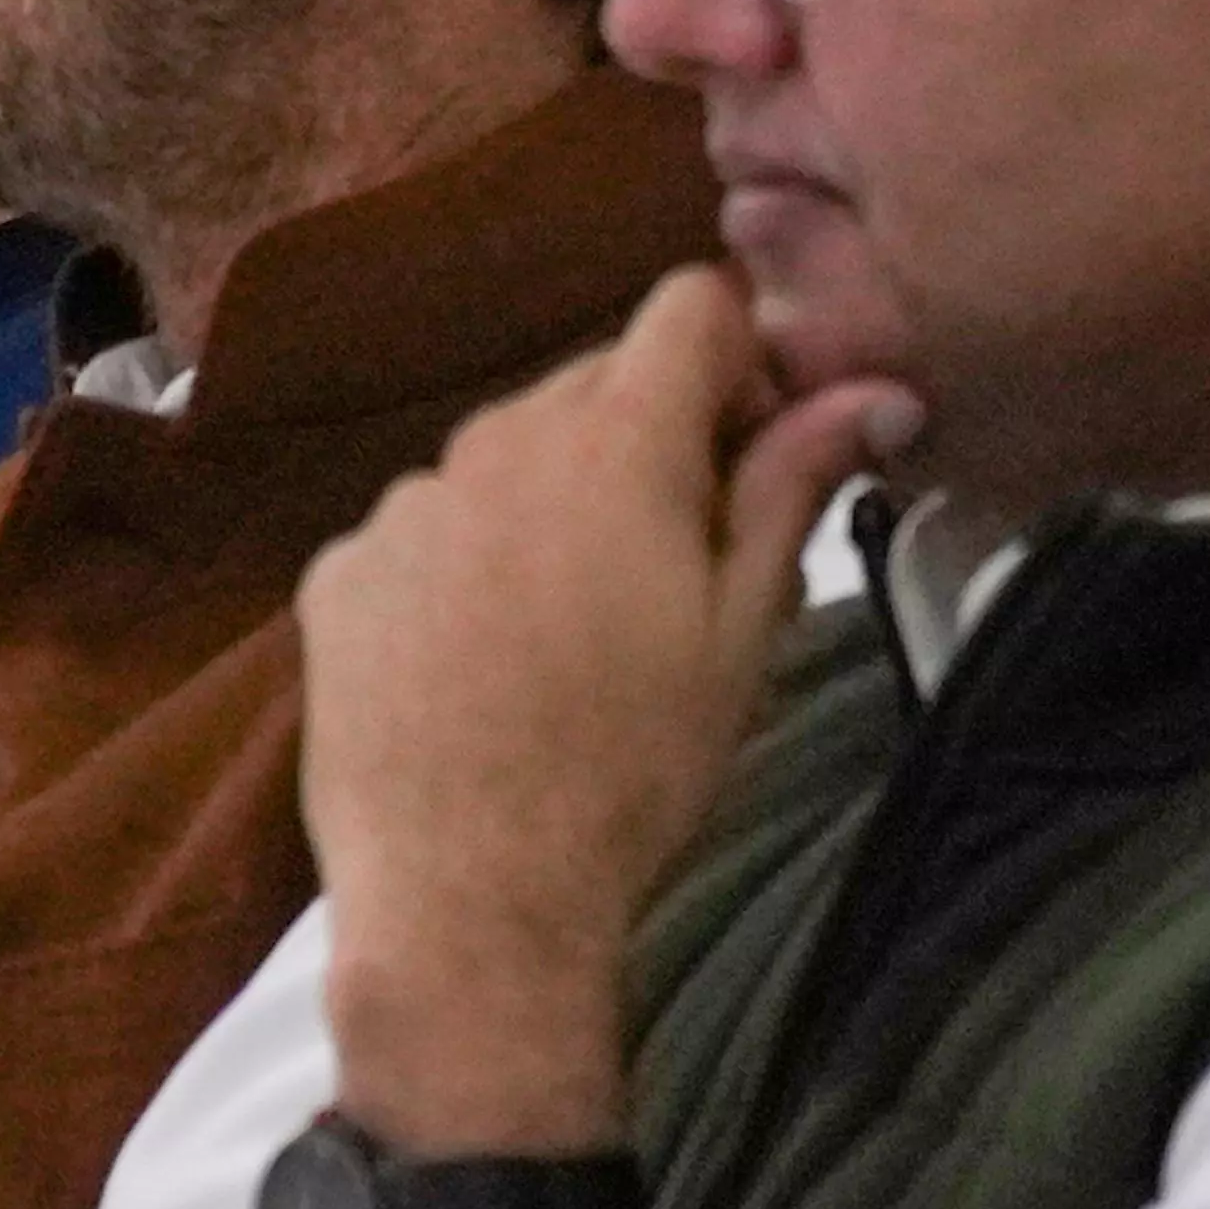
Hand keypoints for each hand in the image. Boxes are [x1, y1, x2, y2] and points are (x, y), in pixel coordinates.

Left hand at [294, 268, 917, 1146]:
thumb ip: (794, 486)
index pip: (691, 305)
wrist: (475, 902)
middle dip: (649, 443)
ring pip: (505, 457)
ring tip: (573, 639)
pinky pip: (422, 529)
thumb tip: (869, 392)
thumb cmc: (635, 773)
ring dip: (551, 507)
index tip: (749, 454)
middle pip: (596, 382)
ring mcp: (405, 505)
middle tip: (677, 569)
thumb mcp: (745, 632)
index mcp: (616, 444)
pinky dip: (462, 569)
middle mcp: (496, 442)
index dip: (739, 364)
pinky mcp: (340, 572)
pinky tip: (485, 669)